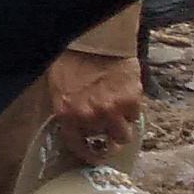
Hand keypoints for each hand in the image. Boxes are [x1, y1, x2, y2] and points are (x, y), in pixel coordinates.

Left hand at [47, 49, 144, 165]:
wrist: (94, 40)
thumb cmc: (71, 60)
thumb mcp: (58, 87)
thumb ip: (68, 110)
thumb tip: (78, 127)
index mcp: (67, 114)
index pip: (77, 145)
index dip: (88, 152)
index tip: (94, 154)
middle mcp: (89, 117)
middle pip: (104, 140)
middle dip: (106, 133)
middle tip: (109, 125)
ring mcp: (111, 111)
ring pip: (124, 135)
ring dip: (123, 126)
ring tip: (120, 112)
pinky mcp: (131, 102)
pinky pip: (135, 115)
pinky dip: (132, 108)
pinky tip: (126, 94)